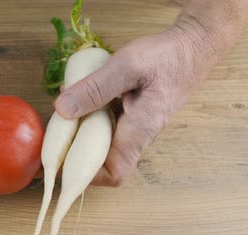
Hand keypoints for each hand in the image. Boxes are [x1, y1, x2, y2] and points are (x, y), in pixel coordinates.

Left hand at [54, 26, 218, 185]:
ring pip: (104, 143)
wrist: (193, 46)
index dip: (89, 176)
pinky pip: (107, 125)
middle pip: (104, 162)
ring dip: (80, 134)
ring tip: (60, 120)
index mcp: (139, 130)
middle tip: (54, 138)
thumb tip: (62, 110)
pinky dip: (89, 117)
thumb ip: (95, 88)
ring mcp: (136, 126)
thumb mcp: (127, 65)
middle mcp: (138, 134)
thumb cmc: (165, 56)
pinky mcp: (132, 114)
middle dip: (76, 154)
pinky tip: (77, 99)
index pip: (115, 173)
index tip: (64, 162)